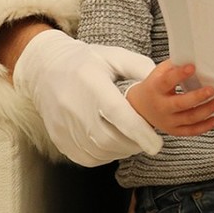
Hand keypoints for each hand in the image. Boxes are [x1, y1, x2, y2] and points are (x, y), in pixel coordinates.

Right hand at [13, 29, 162, 165]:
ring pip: (98, 151)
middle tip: (148, 138)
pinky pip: (85, 157)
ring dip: (121, 149)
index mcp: (91, 84)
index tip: (156, 143)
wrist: (46, 68)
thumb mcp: (114, 56)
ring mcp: (64, 125)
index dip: (138, 131)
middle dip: (134, 143)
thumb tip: (167, 79)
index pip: (117, 114)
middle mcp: (75, 107)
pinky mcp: (59, 138)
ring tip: (132, 139)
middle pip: (109, 138)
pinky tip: (113, 143)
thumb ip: (140, 68)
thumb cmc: (86, 61)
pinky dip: (104, 155)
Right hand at [125, 59, 213, 135]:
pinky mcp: (174, 130)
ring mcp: (168, 121)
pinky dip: (205, 127)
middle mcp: (161, 106)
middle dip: (197, 97)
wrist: (140, 107)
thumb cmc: (155, 85)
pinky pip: (191, 131)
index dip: (179, 74)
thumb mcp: (159, 72)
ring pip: (189, 118)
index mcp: (155, 89)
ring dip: (207, 110)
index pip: (167, 81)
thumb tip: (196, 58)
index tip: (192, 67)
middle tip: (212, 90)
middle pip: (180, 104)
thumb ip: (175, 66)